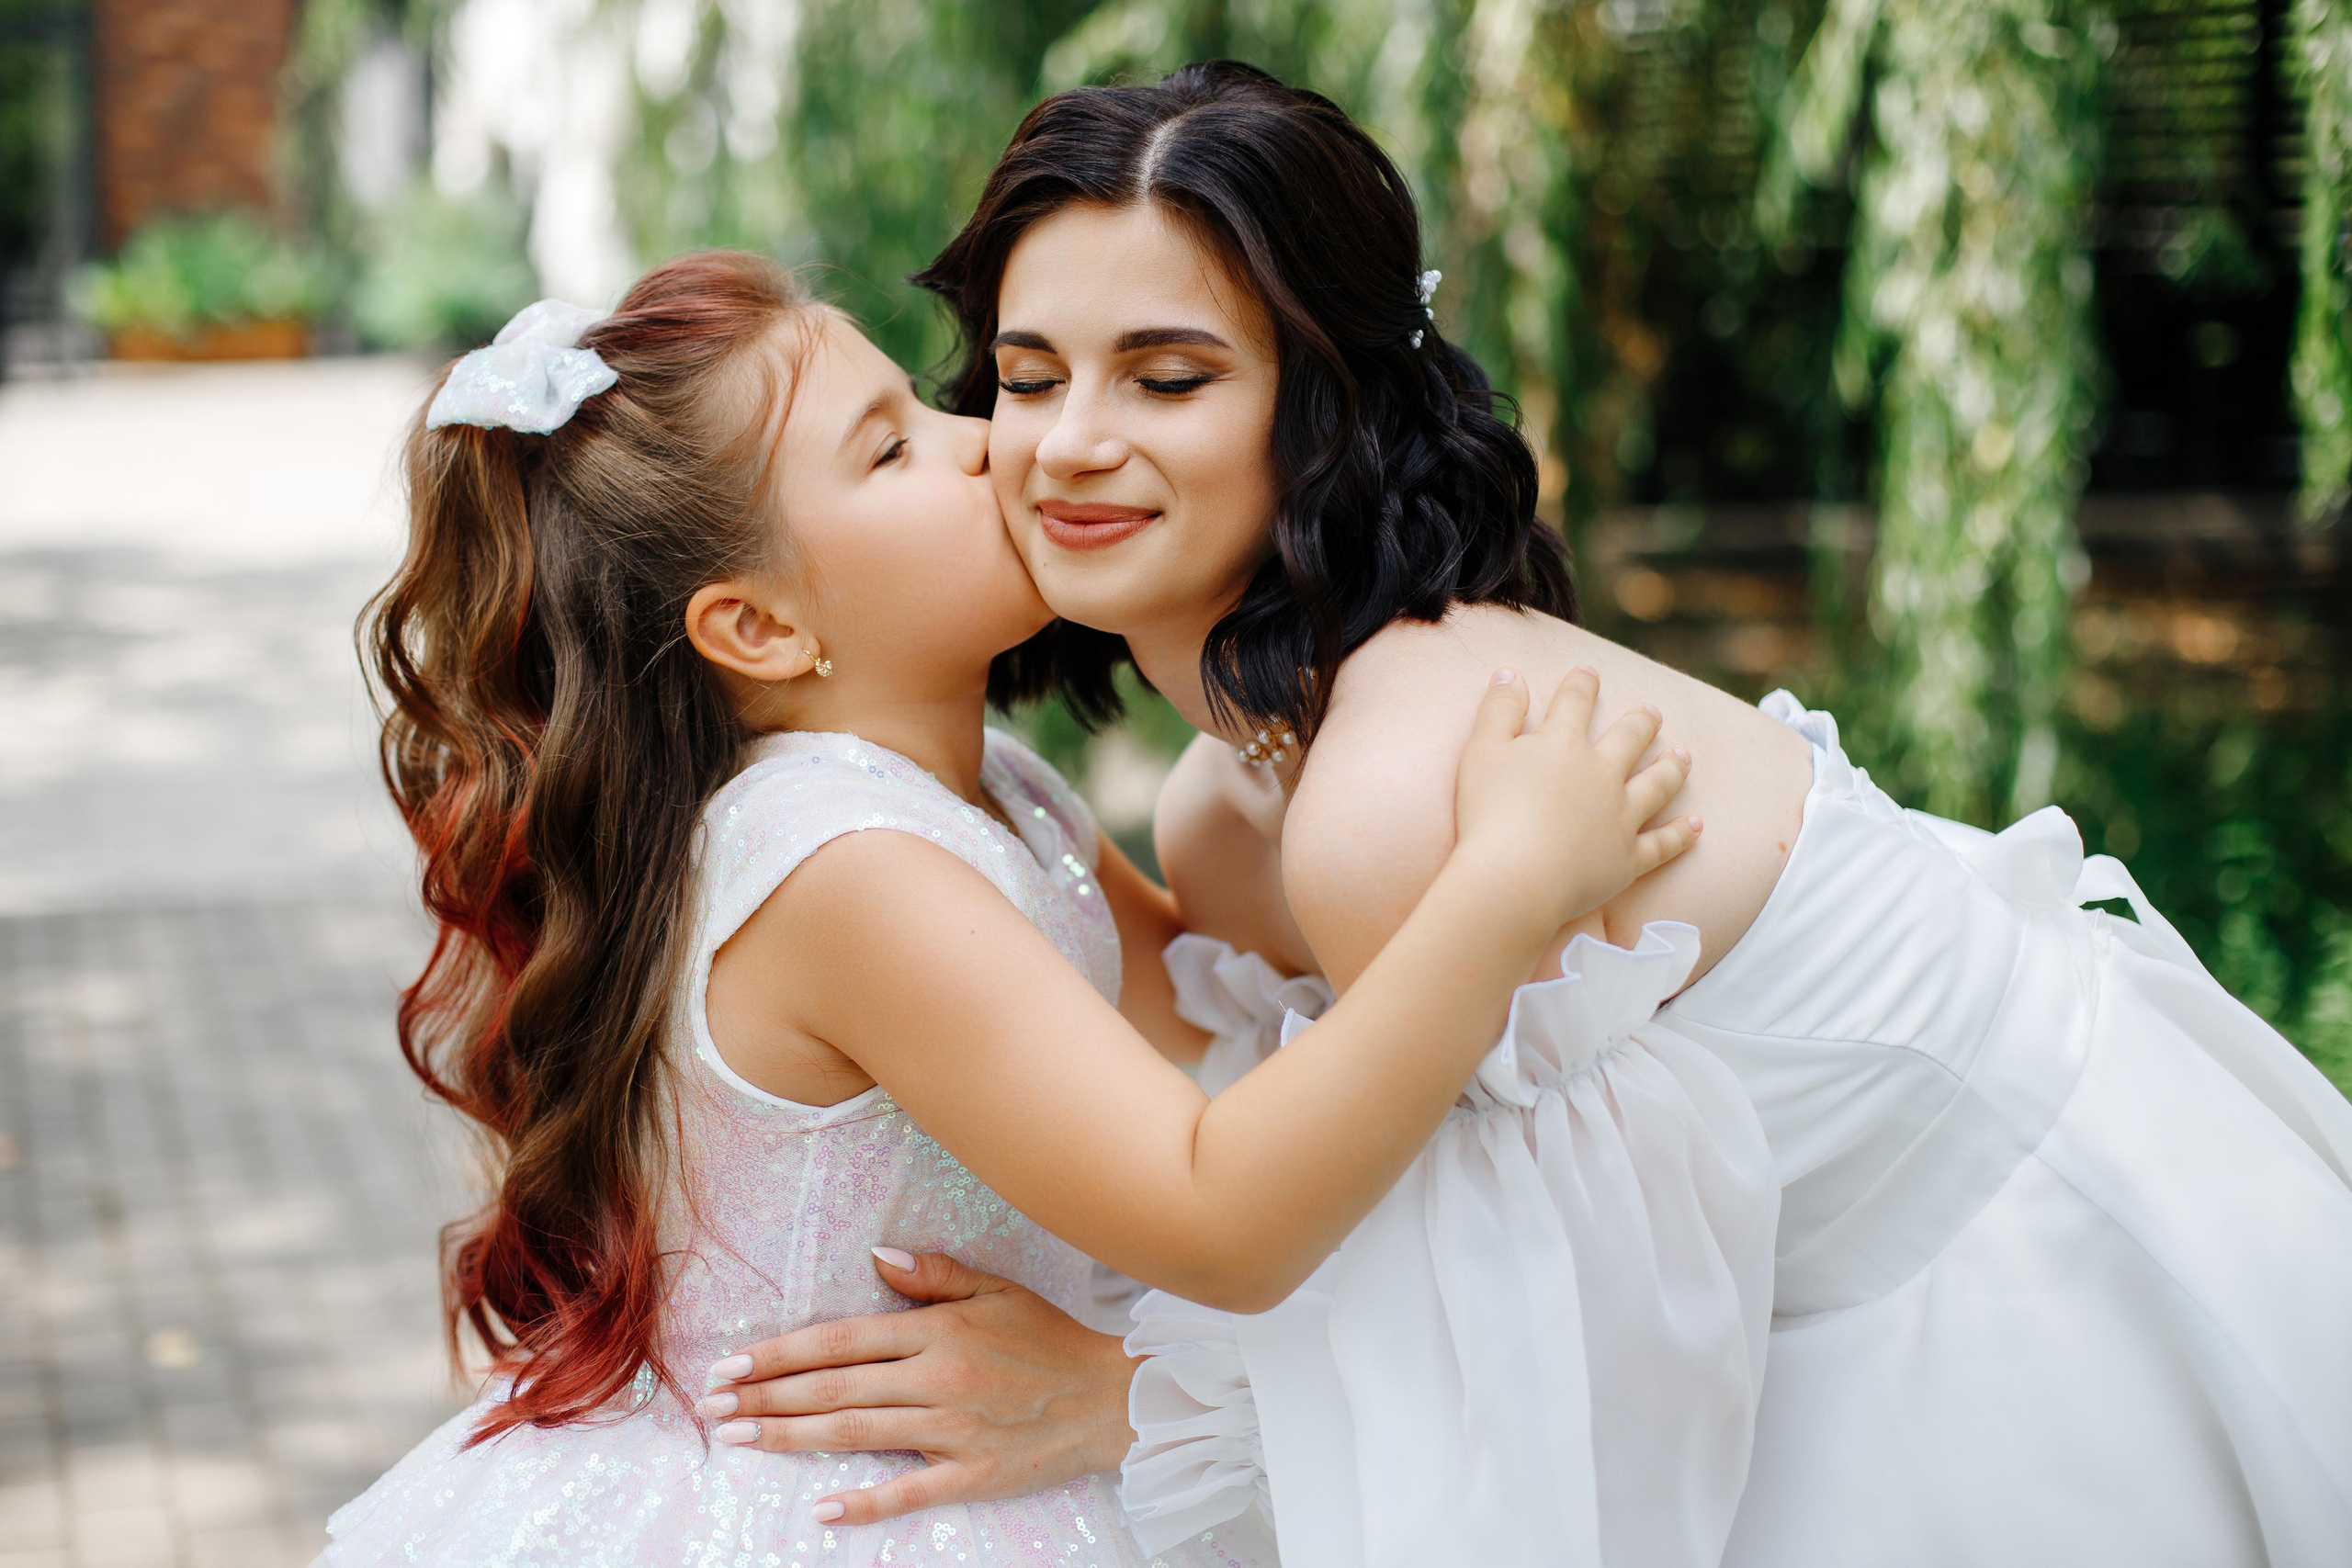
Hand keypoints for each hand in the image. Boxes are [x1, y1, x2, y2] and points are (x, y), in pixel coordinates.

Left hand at [698, 1248, 1137, 1526]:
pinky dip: (866, 1502)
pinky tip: (822, 1508)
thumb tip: (876, 1257)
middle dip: (766, 1396)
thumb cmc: (1050, 1339)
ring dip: (791, 1437)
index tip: (734, 1363)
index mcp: (939, 1330)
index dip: (783, 1352)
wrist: (1112, 1396)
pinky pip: (910, 1491)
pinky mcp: (974, 1474)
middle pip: (835, 1388)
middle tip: (712, 1406)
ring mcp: (954, 1430)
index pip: (842, 1339)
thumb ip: (934, 1275)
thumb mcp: (998, 1289)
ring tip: (739, 1438)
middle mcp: (939, 1378)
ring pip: (857, 1434)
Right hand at [1452, 666, 1698, 929]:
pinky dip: (1682, 833)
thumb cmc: (1489, 814)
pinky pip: (1662, 843)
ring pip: (1657, 784)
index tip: (1589, 673)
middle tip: (1652, 712)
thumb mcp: (1480, 751)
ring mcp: (1620, 817)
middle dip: (1641, 722)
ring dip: (1672, 767)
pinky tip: (1697, 825)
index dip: (1581, 685)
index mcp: (1563, 745)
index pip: (1575, 703)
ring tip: (1682, 755)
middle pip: (1629, 739)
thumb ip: (1498, 710)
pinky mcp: (1627, 859)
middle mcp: (1601, 774)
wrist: (1515, 877)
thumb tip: (1511, 674)